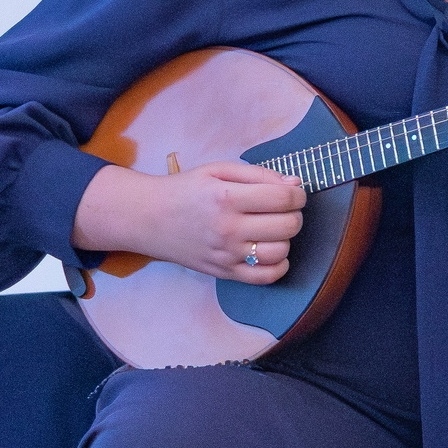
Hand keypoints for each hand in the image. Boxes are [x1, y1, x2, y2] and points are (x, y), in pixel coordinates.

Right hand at [70, 160, 305, 283]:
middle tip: (283, 209)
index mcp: (227, 197)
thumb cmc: (185, 190)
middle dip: (294, 214)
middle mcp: (229, 229)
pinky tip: (272, 252)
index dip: (297, 194)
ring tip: (274, 229)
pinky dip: (279, 265)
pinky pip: (266, 277)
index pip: (283, 198)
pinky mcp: (224, 273)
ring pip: (281, 252)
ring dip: (286, 238)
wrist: (150, 218)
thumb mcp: (218, 170)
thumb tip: (295, 184)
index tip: (293, 192)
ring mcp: (227, 255)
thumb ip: (258, 174)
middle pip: (288, 226)